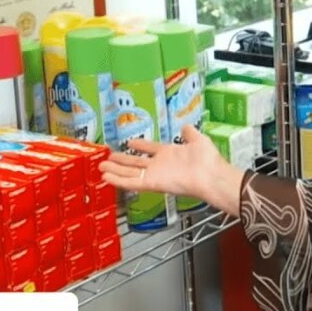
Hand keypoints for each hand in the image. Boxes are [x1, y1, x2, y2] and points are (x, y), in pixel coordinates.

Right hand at [98, 125, 245, 215]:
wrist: (210, 176)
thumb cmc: (207, 160)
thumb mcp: (198, 140)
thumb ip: (190, 134)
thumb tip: (186, 126)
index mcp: (170, 154)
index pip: (150, 149)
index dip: (140, 145)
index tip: (130, 141)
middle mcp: (160, 165)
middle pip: (136, 163)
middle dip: (121, 161)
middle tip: (107, 158)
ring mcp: (155, 175)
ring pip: (130, 173)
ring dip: (115, 171)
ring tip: (101, 168)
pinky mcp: (152, 184)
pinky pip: (132, 182)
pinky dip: (119, 180)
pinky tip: (107, 178)